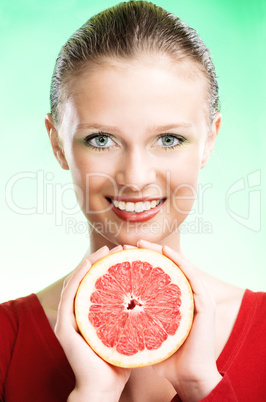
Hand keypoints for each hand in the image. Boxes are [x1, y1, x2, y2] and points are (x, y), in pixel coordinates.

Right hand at [55, 245, 130, 401]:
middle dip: (101, 260)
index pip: (98, 284)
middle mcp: (78, 314)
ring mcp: (69, 319)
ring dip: (89, 264)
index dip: (109, 266)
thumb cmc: (118, 362)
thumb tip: (151, 298)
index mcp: (91, 315)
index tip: (125, 253)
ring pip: (77, 282)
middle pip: (87, 279)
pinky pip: (70, 296)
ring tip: (105, 250)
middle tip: (118, 247)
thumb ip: (132, 316)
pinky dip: (79, 278)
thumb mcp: (127, 333)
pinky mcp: (65, 326)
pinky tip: (90, 265)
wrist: (103, 389)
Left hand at [137, 240, 221, 401]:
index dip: (146, 264)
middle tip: (134, 245)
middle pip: (170, 268)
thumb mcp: (148, 337)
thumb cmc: (169, 360)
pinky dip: (180, 262)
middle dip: (152, 254)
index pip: (161, 278)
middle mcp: (188, 298)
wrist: (189, 379)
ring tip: (145, 244)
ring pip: (181, 267)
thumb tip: (113, 315)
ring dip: (163, 253)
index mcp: (176, 304)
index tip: (126, 256)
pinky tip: (166, 253)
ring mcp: (198, 300)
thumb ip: (136, 325)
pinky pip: (192, 277)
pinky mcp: (205, 305)